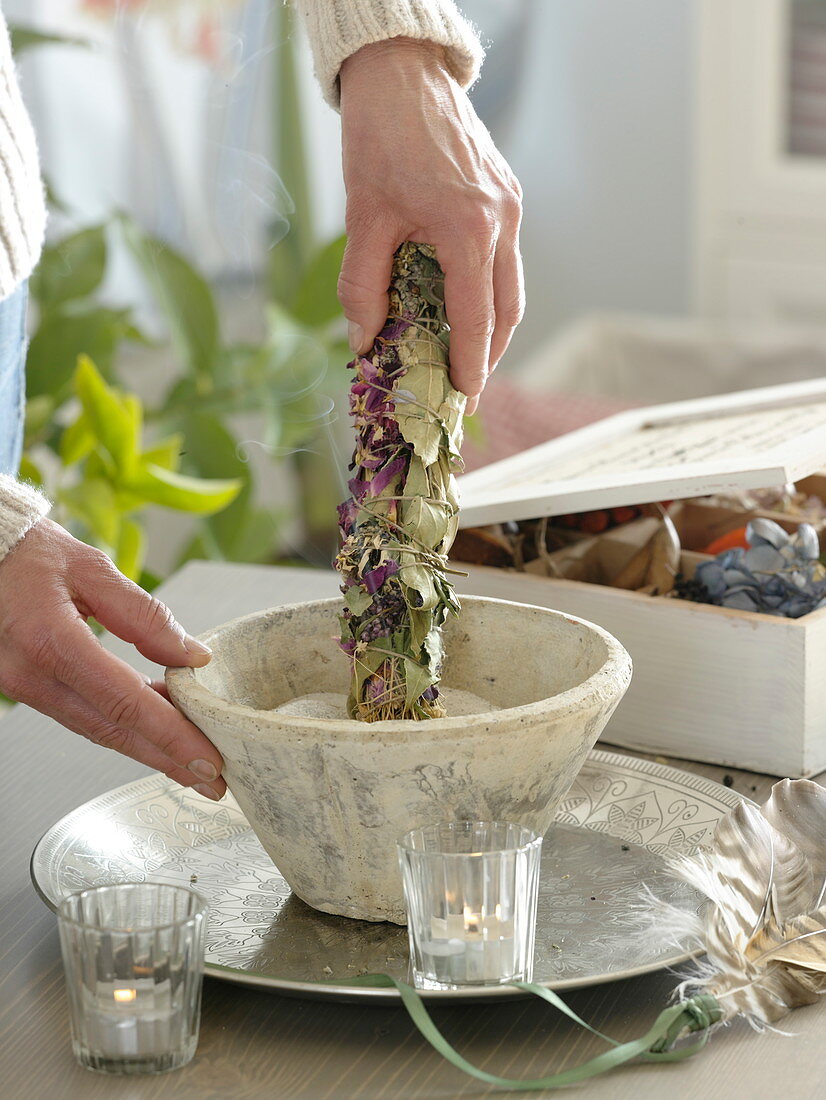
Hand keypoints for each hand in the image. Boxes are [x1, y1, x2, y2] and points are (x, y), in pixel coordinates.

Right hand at [0, 520, 225, 798]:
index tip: (208, 759)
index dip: (170, 736)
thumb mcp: (92, 569)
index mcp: (50, 641)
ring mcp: (22, 686)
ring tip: (193, 760)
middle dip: (168, 759)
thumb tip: (191, 655)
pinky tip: (157, 728)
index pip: (124, 702)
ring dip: (148, 747)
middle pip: (112, 729)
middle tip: (213, 779)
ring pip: (97, 728)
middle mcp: (30, 675)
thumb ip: (144, 614)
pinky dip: (123, 726)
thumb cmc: (26, 554)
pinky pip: (82, 714)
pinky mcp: (26, 688)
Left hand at [339, 37, 523, 412]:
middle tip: (465, 388)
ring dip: (493, 327)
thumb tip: (363, 341)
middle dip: (489, 356)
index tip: (462, 399)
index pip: (476, 319)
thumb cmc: (380, 138)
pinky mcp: (506, 195)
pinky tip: (462, 303)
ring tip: (466, 356)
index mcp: (469, 230)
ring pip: (512, 288)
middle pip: (507, 311)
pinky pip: (505, 259)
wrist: (403, 72)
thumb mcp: (362, 218)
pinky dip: (488, 291)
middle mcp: (501, 221)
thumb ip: (363, 286)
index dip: (471, 366)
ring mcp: (510, 207)